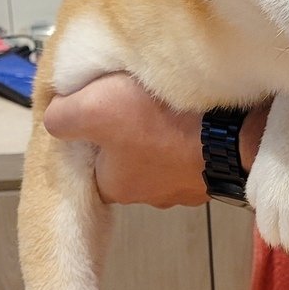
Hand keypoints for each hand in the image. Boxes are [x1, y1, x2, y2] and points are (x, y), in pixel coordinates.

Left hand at [42, 73, 267, 207]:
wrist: (233, 133)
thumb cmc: (156, 123)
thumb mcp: (91, 109)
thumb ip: (62, 116)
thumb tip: (55, 116)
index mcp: (116, 186)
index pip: (94, 159)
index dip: (95, 130)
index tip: (104, 103)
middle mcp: (153, 195)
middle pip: (133, 155)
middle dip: (136, 128)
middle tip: (142, 94)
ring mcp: (193, 186)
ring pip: (170, 150)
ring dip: (172, 127)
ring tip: (177, 97)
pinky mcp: (223, 170)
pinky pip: (203, 145)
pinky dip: (201, 129)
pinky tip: (204, 109)